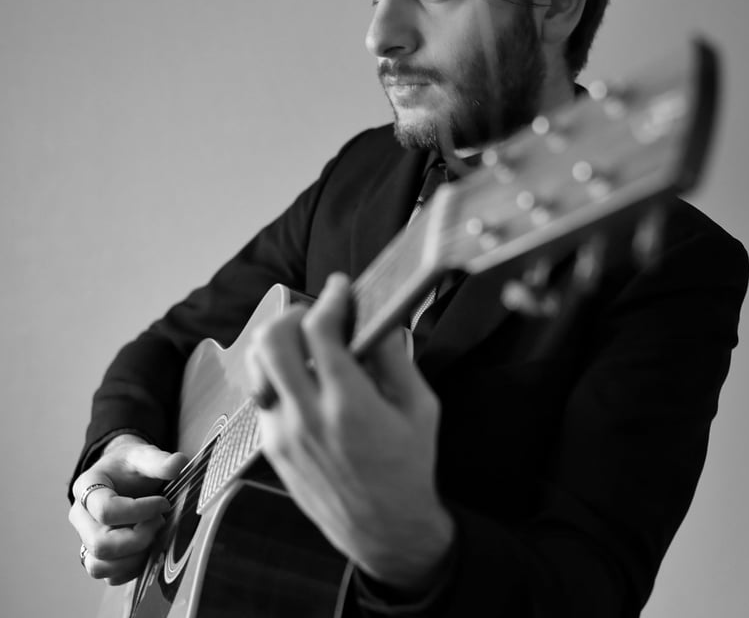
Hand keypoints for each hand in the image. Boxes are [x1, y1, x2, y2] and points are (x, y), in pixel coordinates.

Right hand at [69, 434, 187, 584]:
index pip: (106, 510)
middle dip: (137, 538)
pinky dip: (132, 569)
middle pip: (100, 543)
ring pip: (99, 565)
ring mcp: (86, 538)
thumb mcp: (143, 454)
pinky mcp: (98, 555)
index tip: (163, 503)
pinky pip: (109, 576)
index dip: (139, 511)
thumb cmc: (130, 466)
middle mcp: (80, 517)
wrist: (123, 474)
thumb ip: (159, 460)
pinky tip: (150, 549)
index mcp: (86, 487)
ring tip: (154, 536)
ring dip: (134, 557)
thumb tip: (178, 464)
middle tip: (160, 522)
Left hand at [247, 273, 454, 592]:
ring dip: (279, 343)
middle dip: (294, 314)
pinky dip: (278, 374)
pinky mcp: (272, 447)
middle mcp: (307, 416)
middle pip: (272, 341)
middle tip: (318, 314)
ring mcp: (283, 433)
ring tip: (305, 343)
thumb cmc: (409, 468)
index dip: (331, 298)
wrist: (385, 529)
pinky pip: (262, 394)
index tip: (341, 288)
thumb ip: (396, 358)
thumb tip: (379, 320)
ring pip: (257, 366)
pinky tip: (304, 377)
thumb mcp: (420, 408)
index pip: (321, 331)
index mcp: (349, 405)